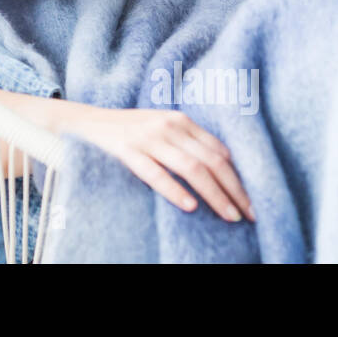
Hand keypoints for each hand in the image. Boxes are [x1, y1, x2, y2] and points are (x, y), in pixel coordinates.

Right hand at [58, 104, 255, 221]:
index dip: (239, 178)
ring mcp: (146, 137)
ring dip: (214, 194)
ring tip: (229, 215)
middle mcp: (168, 126)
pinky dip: (175, 190)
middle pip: (211, 160)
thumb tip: (223, 168)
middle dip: (234, 190)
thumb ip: (188, 142)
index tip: (252, 202)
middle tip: (249, 215)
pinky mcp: (126, 150)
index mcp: (180, 120)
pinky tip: (190, 206)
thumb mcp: (161, 129)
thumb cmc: (128, 130)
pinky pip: (155, 173)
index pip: (219, 151)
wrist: (85, 122)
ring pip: (191, 167)